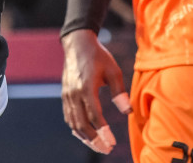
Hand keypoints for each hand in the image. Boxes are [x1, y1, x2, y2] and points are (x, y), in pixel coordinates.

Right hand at [60, 29, 128, 153]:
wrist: (77, 43)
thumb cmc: (98, 56)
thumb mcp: (113, 70)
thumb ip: (119, 92)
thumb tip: (127, 112)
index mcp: (87, 87)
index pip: (95, 116)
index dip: (104, 132)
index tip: (112, 143)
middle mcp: (74, 93)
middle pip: (82, 125)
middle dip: (94, 141)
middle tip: (106, 149)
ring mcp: (67, 95)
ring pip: (73, 124)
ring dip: (85, 137)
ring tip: (97, 146)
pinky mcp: (64, 95)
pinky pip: (69, 117)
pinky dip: (77, 129)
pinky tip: (86, 134)